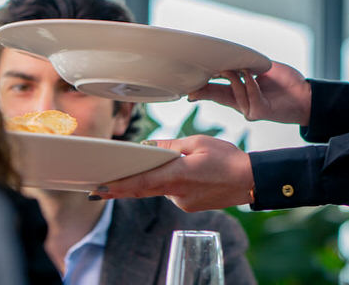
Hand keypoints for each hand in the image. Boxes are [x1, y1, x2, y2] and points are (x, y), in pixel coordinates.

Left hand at [96, 135, 252, 211]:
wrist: (250, 180)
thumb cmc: (227, 158)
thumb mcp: (197, 142)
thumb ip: (170, 146)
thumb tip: (149, 146)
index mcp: (177, 176)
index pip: (140, 183)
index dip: (117, 187)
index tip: (99, 188)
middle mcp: (177, 194)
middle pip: (144, 189)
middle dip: (122, 186)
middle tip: (101, 184)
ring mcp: (183, 203)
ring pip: (160, 188)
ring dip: (157, 177)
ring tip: (176, 162)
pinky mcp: (189, 206)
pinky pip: (173, 192)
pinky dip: (171, 182)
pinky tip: (188, 172)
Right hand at [188, 61, 310, 124]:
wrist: (305, 95)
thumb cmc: (285, 83)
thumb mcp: (261, 69)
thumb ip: (244, 65)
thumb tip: (227, 58)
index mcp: (238, 92)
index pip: (214, 89)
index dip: (200, 86)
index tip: (187, 82)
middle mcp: (241, 103)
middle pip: (215, 95)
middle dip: (202, 89)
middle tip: (190, 83)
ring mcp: (248, 109)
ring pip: (233, 91)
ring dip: (235, 76)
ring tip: (239, 66)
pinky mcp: (258, 112)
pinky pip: (249, 94)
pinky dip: (251, 82)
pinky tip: (253, 75)